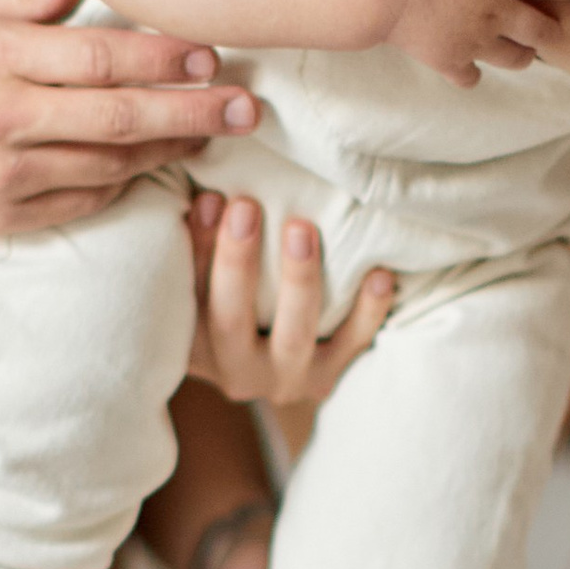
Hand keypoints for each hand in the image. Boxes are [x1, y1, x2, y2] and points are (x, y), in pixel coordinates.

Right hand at [0, 0, 259, 240]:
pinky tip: (158, 163)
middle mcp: (1, 120)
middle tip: (245, 109)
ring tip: (213, 133)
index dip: (162, 58)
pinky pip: (87, 202)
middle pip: (119, 117)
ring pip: (111, 165)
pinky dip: (128, 184)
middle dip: (193, 112)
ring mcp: (5, 176)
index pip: (99, 57)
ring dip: (170, 150)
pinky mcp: (8, 217)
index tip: (211, 54)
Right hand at [187, 191, 394, 404]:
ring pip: (292, 336)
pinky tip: (381, 274)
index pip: (188, 293)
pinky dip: (368, 310)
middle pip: (230, 319)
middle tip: (245, 207)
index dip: (197, 247)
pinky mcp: (325, 381)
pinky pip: (351, 344)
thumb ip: (200, 247)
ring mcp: (283, 379)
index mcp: (193, 343)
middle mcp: (234, 369)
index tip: (209, 199)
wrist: (274, 369)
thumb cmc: (234, 302)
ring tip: (301, 230)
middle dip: (236, 261)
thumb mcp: (205, 286)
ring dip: (298, 280)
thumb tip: (207, 187)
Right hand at [378, 0, 569, 86]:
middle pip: (541, 30)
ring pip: (515, 59)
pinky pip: (471, 78)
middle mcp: (495, 13)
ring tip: (524, 50)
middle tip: (558, 28)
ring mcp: (473, 41)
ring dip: (523, 55)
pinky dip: (474, 75)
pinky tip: (471, 66)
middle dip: (554, 30)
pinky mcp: (449, 61)